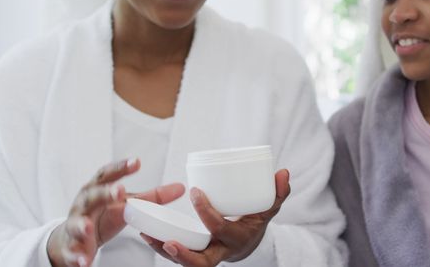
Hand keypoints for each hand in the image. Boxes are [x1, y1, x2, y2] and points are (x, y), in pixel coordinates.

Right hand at [47, 158, 184, 266]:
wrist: (72, 239)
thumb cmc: (101, 215)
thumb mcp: (125, 204)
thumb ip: (151, 197)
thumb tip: (181, 188)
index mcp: (97, 189)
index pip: (108, 174)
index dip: (121, 168)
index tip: (137, 162)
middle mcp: (84, 204)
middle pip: (93, 196)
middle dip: (105, 193)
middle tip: (120, 191)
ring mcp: (76, 225)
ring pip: (78, 224)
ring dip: (83, 226)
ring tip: (90, 228)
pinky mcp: (72, 246)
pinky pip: (73, 252)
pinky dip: (77, 256)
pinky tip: (84, 261)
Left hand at [142, 169, 290, 266]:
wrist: (251, 242)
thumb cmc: (257, 220)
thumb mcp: (269, 208)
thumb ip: (278, 192)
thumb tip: (283, 172)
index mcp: (237, 239)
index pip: (220, 229)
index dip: (207, 212)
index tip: (195, 192)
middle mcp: (221, 252)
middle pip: (201, 263)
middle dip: (184, 255)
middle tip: (169, 241)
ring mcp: (207, 255)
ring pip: (184, 263)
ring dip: (164, 252)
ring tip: (147, 235)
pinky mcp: (196, 253)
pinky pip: (177, 256)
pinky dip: (161, 247)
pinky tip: (147, 234)